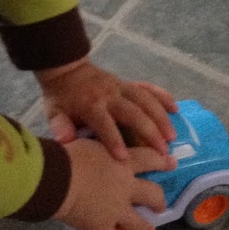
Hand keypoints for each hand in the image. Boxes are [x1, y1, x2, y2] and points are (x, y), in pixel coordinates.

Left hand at [39, 59, 177, 162]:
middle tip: (163, 152)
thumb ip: (60, 126)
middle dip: (149, 131)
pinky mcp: (128, 84)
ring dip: (160, 118)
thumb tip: (64, 140)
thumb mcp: (54, 112)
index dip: (114, 141)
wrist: (67, 69)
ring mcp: (121, 87)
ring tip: (172, 136)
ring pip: (145, 100)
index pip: (104, 124)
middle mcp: (109, 95)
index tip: (125, 160)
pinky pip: (148, 88)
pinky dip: (162, 96)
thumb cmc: (61, 98)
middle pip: (133, 112)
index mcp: (90, 105)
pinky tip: (175, 109)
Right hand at [55, 138, 167, 229]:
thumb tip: (95, 149)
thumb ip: (99, 148)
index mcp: (123, 163)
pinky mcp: (102, 229)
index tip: (172, 163)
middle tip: (158, 204)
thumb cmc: (68, 154)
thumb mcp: (88, 142)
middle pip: (154, 195)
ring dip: (146, 229)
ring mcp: (117, 211)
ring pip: (142, 226)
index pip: (150, 159)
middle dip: (158, 201)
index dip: (162, 161)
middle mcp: (126, 188)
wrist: (56, 177)